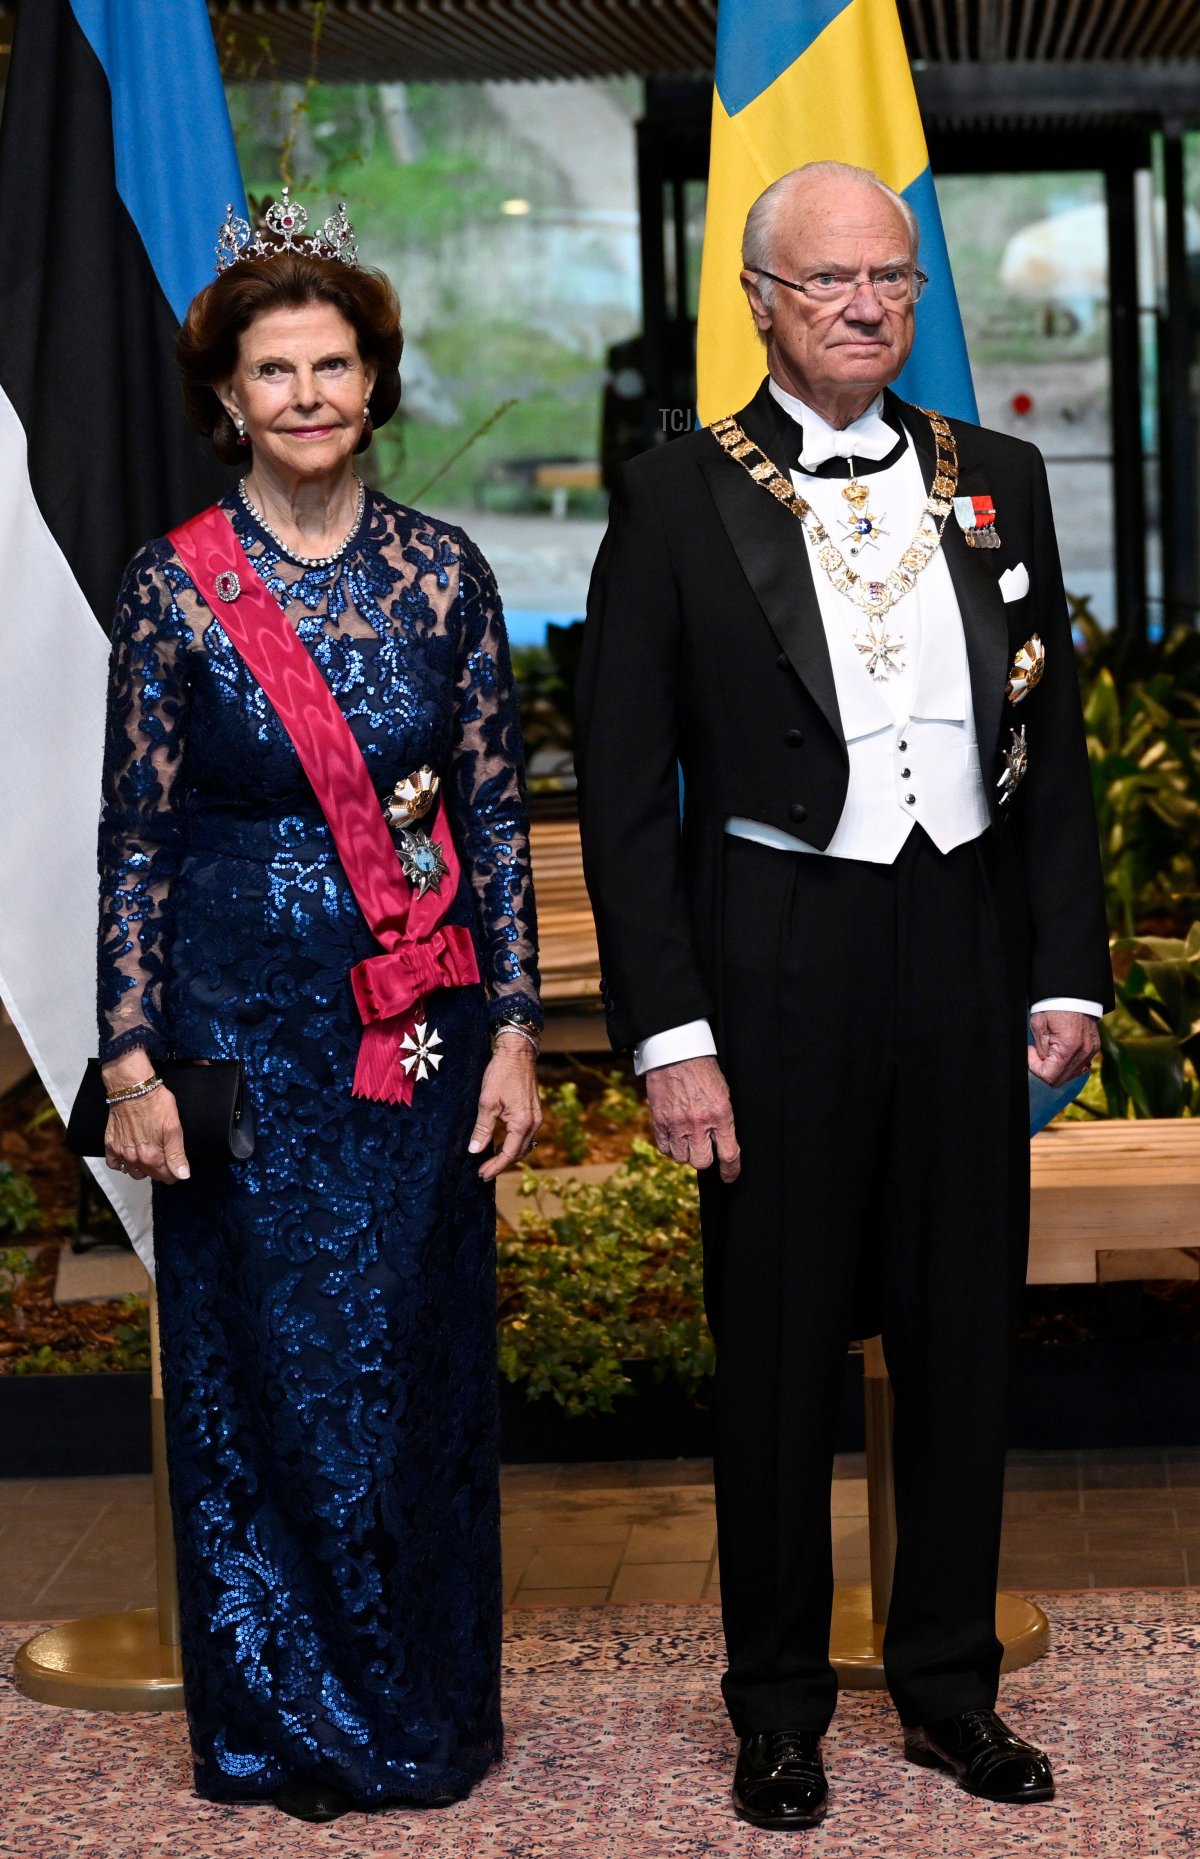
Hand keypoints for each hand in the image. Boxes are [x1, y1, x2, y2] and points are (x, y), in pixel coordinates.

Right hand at [101, 1057, 189, 1184]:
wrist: (132, 1089)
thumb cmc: (155, 1104)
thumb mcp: (173, 1127)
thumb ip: (177, 1154)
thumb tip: (183, 1175)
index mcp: (152, 1157)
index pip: (167, 1177)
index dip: (175, 1172)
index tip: (176, 1163)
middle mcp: (134, 1159)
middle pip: (152, 1175)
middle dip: (160, 1169)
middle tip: (164, 1153)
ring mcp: (121, 1153)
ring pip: (134, 1172)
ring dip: (143, 1168)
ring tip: (149, 1154)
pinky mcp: (110, 1145)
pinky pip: (115, 1164)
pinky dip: (122, 1163)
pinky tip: (130, 1155)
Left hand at [468, 1034, 541, 1180]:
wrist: (517, 1052)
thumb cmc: (501, 1073)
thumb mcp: (487, 1102)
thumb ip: (483, 1128)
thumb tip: (475, 1150)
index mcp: (522, 1123)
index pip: (509, 1154)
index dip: (495, 1166)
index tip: (481, 1174)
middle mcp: (533, 1123)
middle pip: (519, 1153)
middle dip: (501, 1165)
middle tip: (484, 1173)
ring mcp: (536, 1117)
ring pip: (524, 1145)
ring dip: (509, 1156)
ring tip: (492, 1163)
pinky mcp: (534, 1111)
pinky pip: (525, 1135)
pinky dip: (514, 1144)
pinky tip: (503, 1145)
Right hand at [645, 1055, 740, 1182]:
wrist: (676, 1053)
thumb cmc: (703, 1071)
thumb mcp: (723, 1093)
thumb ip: (723, 1119)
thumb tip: (723, 1143)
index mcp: (720, 1114)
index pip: (729, 1154)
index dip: (731, 1170)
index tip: (729, 1176)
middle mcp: (699, 1122)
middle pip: (702, 1162)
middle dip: (705, 1159)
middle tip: (704, 1149)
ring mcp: (677, 1123)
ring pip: (681, 1158)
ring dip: (686, 1153)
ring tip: (688, 1140)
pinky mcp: (659, 1120)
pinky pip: (664, 1148)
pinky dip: (670, 1148)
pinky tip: (674, 1138)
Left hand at [1028, 1010, 1099, 1087]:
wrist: (1075, 994)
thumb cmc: (1053, 1006)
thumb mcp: (1038, 1025)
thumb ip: (1040, 1050)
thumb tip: (1041, 1062)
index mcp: (1068, 1047)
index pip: (1049, 1076)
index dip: (1035, 1068)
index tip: (1030, 1053)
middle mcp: (1083, 1053)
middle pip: (1060, 1080)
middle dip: (1045, 1070)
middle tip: (1037, 1053)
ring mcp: (1091, 1052)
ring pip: (1070, 1075)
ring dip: (1056, 1068)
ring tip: (1049, 1049)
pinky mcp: (1094, 1049)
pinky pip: (1079, 1066)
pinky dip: (1067, 1063)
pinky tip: (1059, 1050)